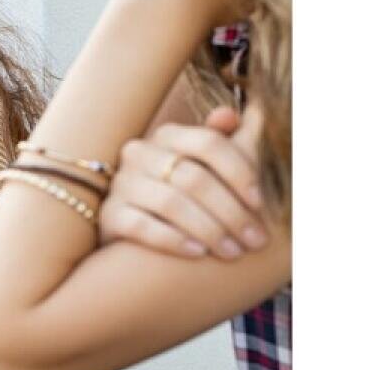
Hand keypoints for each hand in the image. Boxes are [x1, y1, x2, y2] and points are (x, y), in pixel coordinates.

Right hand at [102, 104, 269, 258]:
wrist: (133, 231)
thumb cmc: (180, 194)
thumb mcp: (203, 165)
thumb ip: (227, 140)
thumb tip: (234, 115)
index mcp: (168, 135)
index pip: (209, 144)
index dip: (241, 172)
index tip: (262, 204)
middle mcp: (140, 153)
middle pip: (194, 178)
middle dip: (231, 212)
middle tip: (256, 240)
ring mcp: (121, 184)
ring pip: (171, 204)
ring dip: (209, 230)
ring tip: (233, 252)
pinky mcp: (108, 215)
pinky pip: (141, 227)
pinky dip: (173, 240)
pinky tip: (198, 254)